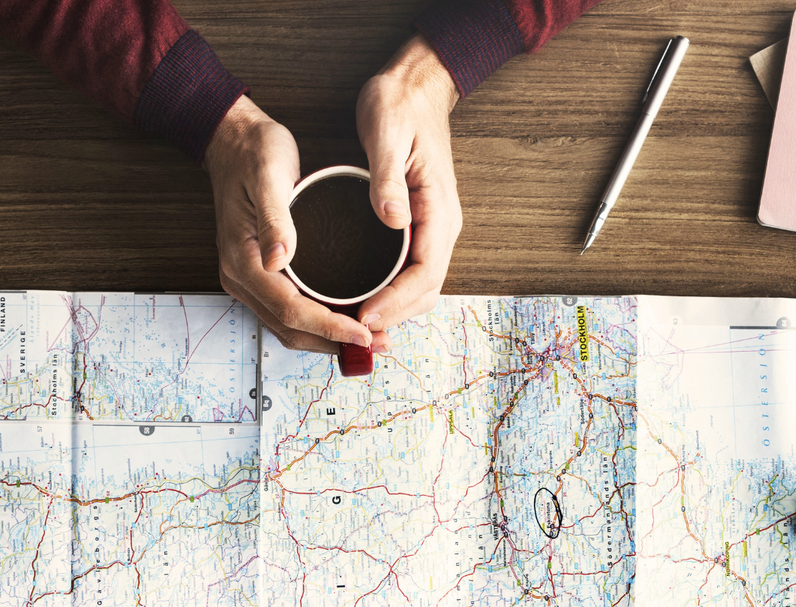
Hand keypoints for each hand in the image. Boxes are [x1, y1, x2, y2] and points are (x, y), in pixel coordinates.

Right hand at [206, 95, 374, 356]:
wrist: (233, 141)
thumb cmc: (253, 153)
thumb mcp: (268, 176)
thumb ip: (275, 219)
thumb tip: (279, 259)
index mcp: (243, 261)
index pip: (290, 309)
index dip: (329, 327)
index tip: (364, 333)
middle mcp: (242, 278)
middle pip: (290, 328)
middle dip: (334, 341)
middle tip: (379, 342)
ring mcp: (249, 280)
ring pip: (290, 327)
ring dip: (329, 338)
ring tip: (370, 338)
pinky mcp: (261, 274)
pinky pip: (289, 311)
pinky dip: (319, 323)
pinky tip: (347, 318)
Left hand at [353, 36, 461, 333]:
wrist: (416, 85)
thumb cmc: (400, 104)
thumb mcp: (387, 134)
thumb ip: (388, 179)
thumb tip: (392, 220)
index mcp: (439, 210)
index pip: (425, 274)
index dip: (396, 302)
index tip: (365, 316)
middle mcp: (442, 225)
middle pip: (425, 291)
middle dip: (393, 316)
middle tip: (353, 331)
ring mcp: (432, 228)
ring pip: (419, 287)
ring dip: (392, 310)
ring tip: (355, 324)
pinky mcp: (418, 225)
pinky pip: (409, 271)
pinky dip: (390, 293)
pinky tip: (363, 298)